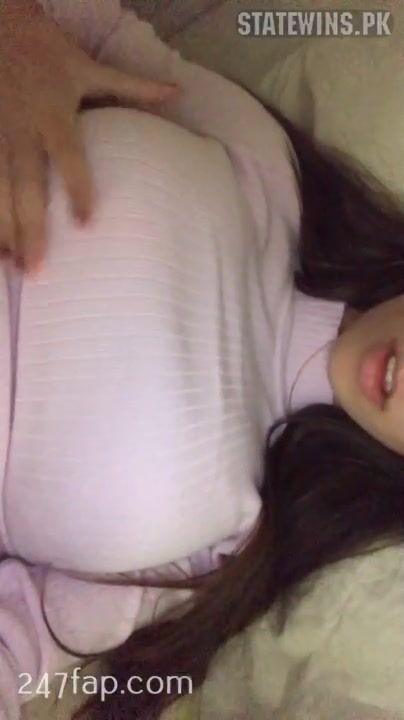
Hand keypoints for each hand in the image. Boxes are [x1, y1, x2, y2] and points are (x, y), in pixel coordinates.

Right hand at [0, 2, 178, 273]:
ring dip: (3, 230)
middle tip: (38, 270)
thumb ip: (133, 86)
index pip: (67, 157)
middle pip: (26, 186)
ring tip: (12, 266)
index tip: (85, 224)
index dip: (76, 188)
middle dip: (30, 229)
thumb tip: (179, 92)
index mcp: (54, 114)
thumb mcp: (89, 66)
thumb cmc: (47, 50)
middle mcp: (22, 130)